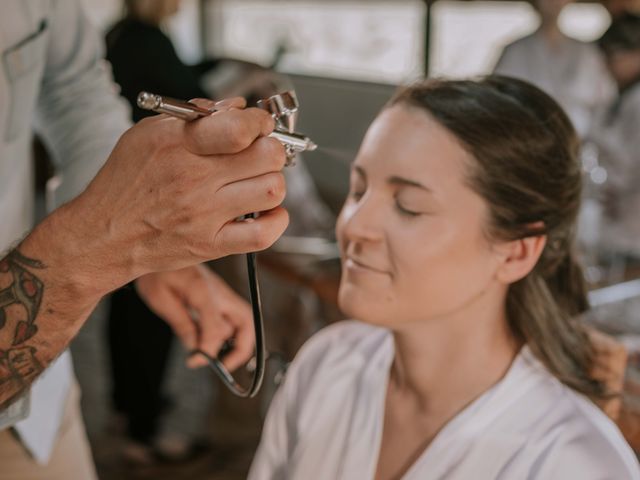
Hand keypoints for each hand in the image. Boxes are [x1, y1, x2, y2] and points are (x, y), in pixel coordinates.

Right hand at [55, 97, 288, 296]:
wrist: (102, 235)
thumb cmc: (125, 183)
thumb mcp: (147, 134)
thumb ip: (194, 117)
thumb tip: (236, 107)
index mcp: (178, 145)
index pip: (240, 128)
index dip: (261, 123)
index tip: (260, 126)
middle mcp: (194, 179)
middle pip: (266, 156)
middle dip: (272, 150)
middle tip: (261, 154)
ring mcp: (204, 215)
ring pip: (271, 190)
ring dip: (272, 183)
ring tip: (257, 182)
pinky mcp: (210, 245)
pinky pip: (263, 235)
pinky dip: (275, 221)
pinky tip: (265, 212)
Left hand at [135, 265, 254, 370]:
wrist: (157, 247)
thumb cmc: (156, 270)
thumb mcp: (160, 298)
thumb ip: (181, 324)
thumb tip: (195, 348)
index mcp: (204, 290)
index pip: (217, 328)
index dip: (208, 350)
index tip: (195, 361)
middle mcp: (219, 291)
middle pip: (246, 323)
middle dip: (240, 349)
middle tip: (223, 366)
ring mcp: (222, 293)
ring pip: (244, 321)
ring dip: (237, 342)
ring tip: (219, 358)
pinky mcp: (219, 295)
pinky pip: (232, 317)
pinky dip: (228, 334)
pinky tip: (210, 341)